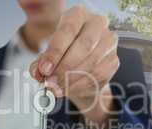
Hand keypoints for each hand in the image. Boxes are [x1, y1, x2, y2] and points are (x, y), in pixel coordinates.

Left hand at [30, 5, 118, 124]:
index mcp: (78, 15)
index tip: (45, 70)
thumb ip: (41, 63)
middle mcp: (97, 24)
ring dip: (73, 79)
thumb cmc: (64, 53)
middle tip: (51, 83)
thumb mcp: (49, 54)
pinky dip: (82, 85)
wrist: (83, 63)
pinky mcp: (113, 60)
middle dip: (65, 67)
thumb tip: (38, 73)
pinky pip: (99, 75)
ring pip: (92, 62)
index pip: (68, 30)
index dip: (55, 52)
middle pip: (84, 46)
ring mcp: (109, 42)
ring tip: (58, 89)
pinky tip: (70, 89)